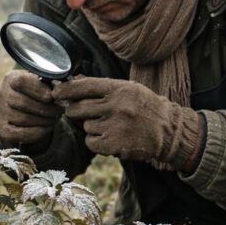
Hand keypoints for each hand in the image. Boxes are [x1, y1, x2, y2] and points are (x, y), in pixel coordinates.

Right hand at [0, 70, 62, 145]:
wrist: (19, 105)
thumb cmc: (35, 90)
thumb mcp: (39, 80)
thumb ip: (46, 81)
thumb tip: (58, 89)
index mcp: (10, 78)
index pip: (21, 82)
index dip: (38, 90)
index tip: (52, 97)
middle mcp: (1, 94)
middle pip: (23, 103)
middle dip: (46, 109)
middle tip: (60, 111)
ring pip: (22, 119)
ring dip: (42, 121)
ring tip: (55, 119)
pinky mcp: (1, 128)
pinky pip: (16, 134)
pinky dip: (34, 133)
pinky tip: (46, 129)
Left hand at [52, 77, 202, 170]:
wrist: (169, 131)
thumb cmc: (145, 107)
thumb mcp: (128, 90)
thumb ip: (101, 87)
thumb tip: (74, 80)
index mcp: (119, 89)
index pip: (84, 86)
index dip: (66, 90)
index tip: (56, 93)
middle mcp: (116, 106)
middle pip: (78, 108)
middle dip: (75, 111)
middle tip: (82, 113)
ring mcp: (115, 126)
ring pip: (85, 126)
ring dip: (92, 128)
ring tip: (110, 126)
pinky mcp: (114, 144)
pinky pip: (90, 142)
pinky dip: (96, 142)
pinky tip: (110, 138)